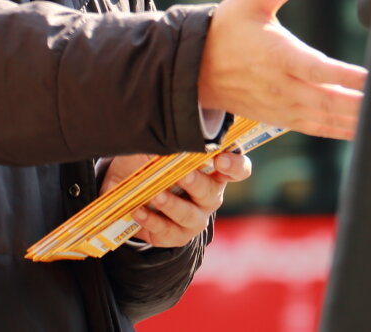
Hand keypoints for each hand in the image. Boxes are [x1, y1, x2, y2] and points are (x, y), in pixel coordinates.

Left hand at [100, 151, 250, 248]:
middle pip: (211, 193)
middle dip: (196, 183)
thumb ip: (170, 142)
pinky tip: (138, 210)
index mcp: (214, 171)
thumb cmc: (154, 162)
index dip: (234, 165)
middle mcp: (209, 197)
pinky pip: (166, 231)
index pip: (238, 169)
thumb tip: (169, 134)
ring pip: (189, 216)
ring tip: (156, 195)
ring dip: (172, 205)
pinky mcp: (175, 236)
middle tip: (183, 175)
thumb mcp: (160, 147)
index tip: (220, 158)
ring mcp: (195, 219)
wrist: (131, 192)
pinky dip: (151, 220)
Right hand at [198, 0, 365, 139]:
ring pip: (325, 119)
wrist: (196, 66)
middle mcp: (281, 85)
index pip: (318, 69)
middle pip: (328, 101)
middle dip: (361, 105)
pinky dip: (340, 131)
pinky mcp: (280, 118)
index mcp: (276, 54)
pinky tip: (362, 129)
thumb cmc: (227, 28)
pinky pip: (316, 128)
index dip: (346, 77)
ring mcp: (281, 106)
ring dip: (355, 121)